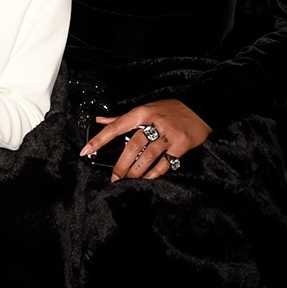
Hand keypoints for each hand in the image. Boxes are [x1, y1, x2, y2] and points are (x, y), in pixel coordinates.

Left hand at [79, 98, 211, 181]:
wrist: (200, 108)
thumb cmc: (168, 109)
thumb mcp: (144, 109)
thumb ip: (120, 118)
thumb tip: (99, 120)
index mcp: (141, 113)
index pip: (115, 127)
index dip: (99, 140)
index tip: (86, 150)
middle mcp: (154, 122)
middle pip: (132, 146)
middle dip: (121, 164)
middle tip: (114, 176)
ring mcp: (169, 134)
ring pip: (147, 156)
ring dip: (136, 170)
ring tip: (128, 179)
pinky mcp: (181, 145)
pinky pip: (166, 163)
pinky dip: (155, 172)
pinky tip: (148, 177)